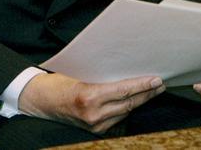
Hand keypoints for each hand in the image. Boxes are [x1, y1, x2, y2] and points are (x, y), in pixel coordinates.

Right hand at [18, 72, 164, 133]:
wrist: (39, 100)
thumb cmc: (58, 82)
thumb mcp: (82, 74)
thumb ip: (104, 76)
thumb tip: (128, 70)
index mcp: (89, 96)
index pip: (124, 90)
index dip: (143, 85)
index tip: (157, 79)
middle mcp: (93, 114)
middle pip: (129, 103)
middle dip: (147, 94)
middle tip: (160, 84)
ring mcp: (94, 125)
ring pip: (125, 112)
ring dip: (140, 101)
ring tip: (152, 91)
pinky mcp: (94, 130)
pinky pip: (118, 119)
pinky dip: (128, 109)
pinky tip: (136, 101)